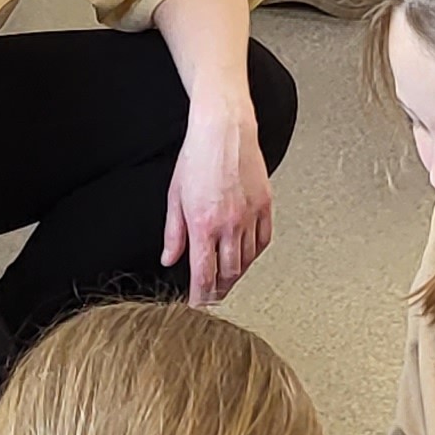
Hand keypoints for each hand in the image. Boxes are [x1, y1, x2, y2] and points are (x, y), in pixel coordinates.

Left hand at [161, 104, 273, 304]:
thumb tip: (170, 258)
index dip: (201, 296)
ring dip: (235, 275)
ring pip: (247, 260)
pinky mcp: (265, 207)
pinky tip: (246, 257)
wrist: (224, 130)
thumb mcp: (175, 197)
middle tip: (212, 297)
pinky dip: (254, 254)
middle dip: (218, 290)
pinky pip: (263, 241)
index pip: (203, 274)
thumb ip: (174, 233)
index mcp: (203, 224)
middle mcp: (229, 224)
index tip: (197, 304)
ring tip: (226, 280)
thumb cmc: (198, 157)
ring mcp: (250, 216)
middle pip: (228, 273)